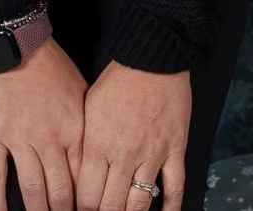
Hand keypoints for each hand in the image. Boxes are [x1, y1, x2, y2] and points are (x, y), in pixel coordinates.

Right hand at [0, 36, 87, 210]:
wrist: (19, 46)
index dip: (85, 200)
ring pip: (31, 189)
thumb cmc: (53, 68)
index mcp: (75, 130)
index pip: (83, 177)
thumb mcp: (83, 94)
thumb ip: (88, 127)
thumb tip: (98, 154)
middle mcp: (49, 140)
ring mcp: (20, 140)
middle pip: (59, 190)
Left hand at [77, 62, 191, 210]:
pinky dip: (172, 206)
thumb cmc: (118, 81)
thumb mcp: (87, 111)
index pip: (85, 195)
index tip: (81, 210)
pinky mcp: (175, 148)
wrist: (153, 58)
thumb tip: (77, 177)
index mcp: (97, 144)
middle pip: (110, 205)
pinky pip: (175, 186)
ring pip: (139, 202)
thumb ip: (83, 147)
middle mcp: (123, 154)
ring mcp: (152, 153)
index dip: (81, 209)